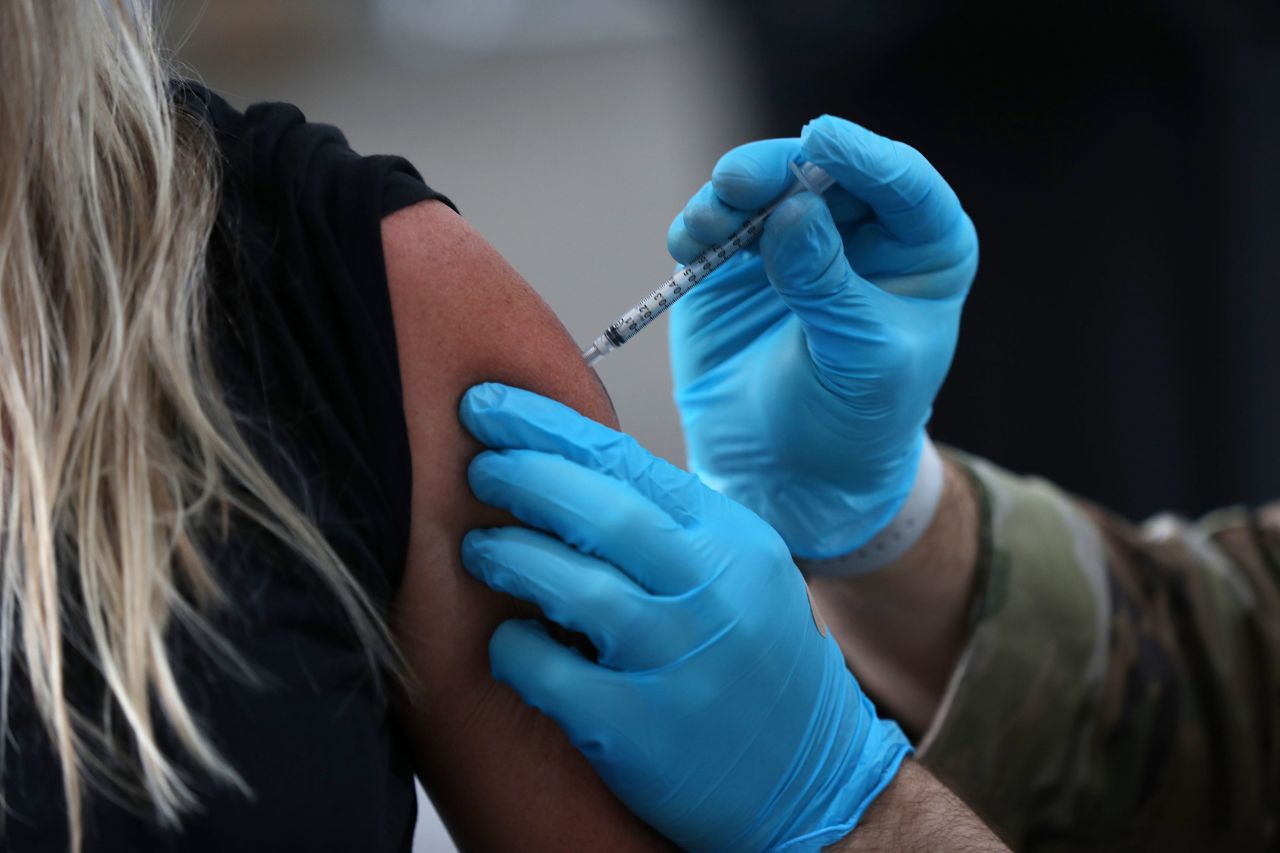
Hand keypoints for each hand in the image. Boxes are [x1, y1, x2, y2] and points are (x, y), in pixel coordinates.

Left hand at [458, 383, 910, 851]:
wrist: (815, 780)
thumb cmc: (764, 672)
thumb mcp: (744, 574)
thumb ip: (673, 526)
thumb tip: (571, 469)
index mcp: (732, 544)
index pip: (629, 463)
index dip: (550, 429)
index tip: (493, 406)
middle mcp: (713, 595)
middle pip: (604, 512)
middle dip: (525, 476)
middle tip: (477, 464)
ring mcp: (681, 663)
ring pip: (578, 587)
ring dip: (512, 556)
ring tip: (479, 548)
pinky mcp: (644, 731)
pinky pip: (556, 675)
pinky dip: (517, 649)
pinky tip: (505, 639)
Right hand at [668, 115, 977, 557]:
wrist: (790, 474)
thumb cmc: (855, 421)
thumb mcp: (861, 360)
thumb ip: (829, 286)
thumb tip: (793, 209)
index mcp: (922, 249)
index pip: (902, 184)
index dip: (863, 157)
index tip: (820, 140)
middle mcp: (860, 232)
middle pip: (823, 171)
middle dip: (779, 168)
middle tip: (738, 181)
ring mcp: (794, 241)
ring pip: (764, 186)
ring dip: (731, 193)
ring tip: (707, 222)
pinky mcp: (735, 262)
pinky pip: (716, 224)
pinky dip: (699, 225)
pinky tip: (689, 244)